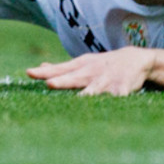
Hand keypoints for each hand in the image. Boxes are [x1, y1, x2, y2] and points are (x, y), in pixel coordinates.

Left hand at [26, 47, 155, 95]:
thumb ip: (62, 68)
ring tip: (80, 99)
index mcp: (79, 67)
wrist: (135, 60)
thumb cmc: (102, 65)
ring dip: (88, 93)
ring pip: (95, 89)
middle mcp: (90, 73)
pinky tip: (111, 104)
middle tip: (49, 83)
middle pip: (73, 77)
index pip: (58, 69)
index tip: (29, 72)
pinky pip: (118, 97)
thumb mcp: (82, 63)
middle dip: (62, 81)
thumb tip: (42, 66)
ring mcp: (106, 81)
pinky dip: (114, 100)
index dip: (44, 72)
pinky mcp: (123, 89)